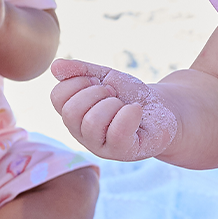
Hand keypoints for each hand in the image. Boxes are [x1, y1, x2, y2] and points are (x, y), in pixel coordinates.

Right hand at [50, 58, 179, 160]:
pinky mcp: (125, 152)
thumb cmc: (129, 94)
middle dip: (96, 93)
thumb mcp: (104, 75)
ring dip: (113, 104)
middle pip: (70, 112)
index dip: (78, 81)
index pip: (57, 97)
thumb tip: (55, 66)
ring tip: (124, 105)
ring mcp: (102, 146)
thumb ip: (80, 70)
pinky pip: (118, 134)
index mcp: (73, 115)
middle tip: (113, 93)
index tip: (98, 82)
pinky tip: (136, 111)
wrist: (162, 108)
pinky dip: (129, 114)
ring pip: (92, 123)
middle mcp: (82, 134)